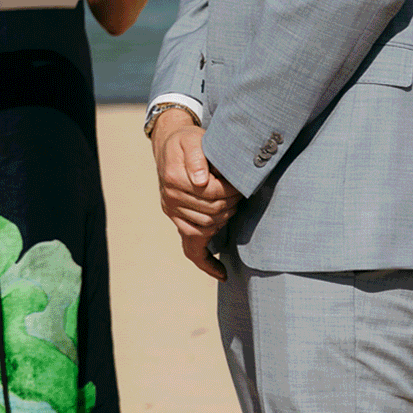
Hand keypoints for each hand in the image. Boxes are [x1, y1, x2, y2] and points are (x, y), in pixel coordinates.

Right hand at [149, 109, 241, 274]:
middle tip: (243, 194)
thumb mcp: (193, 139)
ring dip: (224, 220)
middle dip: (231, 204)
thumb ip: (197, 157)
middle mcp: (170, 198)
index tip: (243, 183)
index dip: (231, 190)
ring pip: (206, 228)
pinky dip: (206, 261)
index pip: (212, 193)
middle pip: (211, 212)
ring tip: (234, 207)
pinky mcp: (176, 219)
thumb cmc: (187, 141)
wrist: (169, 144)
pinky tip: (221, 273)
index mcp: (174, 178)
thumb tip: (201, 181)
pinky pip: (190, 247)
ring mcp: (172, 211)